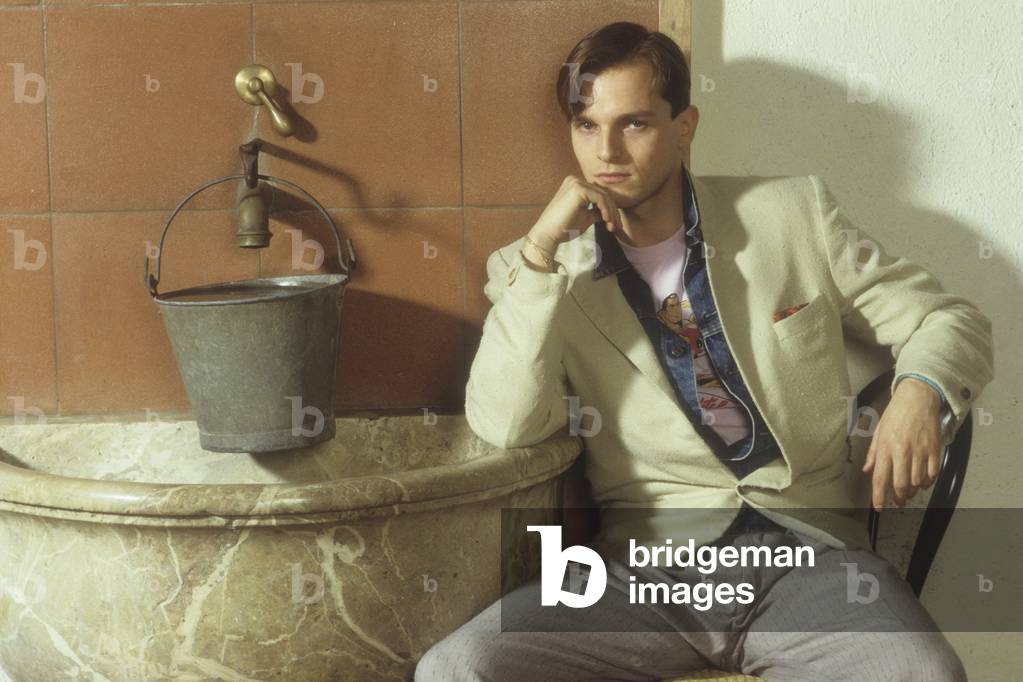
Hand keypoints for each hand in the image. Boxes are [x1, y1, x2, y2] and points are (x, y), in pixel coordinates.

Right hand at [528, 175, 622, 250]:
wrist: (548, 234)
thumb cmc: (564, 228)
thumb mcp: (586, 216)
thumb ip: (597, 210)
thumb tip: (610, 211)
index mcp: (575, 185)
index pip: (599, 194)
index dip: (610, 209)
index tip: (614, 225)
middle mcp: (575, 180)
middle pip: (603, 194)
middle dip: (613, 211)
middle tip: (617, 227)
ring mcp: (576, 183)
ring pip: (604, 196)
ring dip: (611, 212)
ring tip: (612, 227)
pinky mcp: (578, 189)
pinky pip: (600, 198)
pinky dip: (606, 210)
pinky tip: (606, 221)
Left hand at [861, 377, 942, 511]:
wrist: (918, 398)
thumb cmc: (896, 413)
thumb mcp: (879, 431)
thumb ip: (873, 453)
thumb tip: (867, 470)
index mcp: (885, 447)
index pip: (880, 478)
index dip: (879, 497)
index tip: (879, 507)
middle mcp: (902, 452)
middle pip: (900, 485)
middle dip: (899, 497)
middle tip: (898, 501)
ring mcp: (920, 451)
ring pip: (917, 482)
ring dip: (913, 491)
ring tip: (910, 491)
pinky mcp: (934, 449)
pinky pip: (932, 473)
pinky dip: (928, 482)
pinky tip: (924, 481)